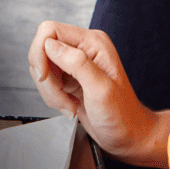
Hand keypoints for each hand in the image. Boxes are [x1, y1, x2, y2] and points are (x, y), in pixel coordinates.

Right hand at [28, 22, 168, 167]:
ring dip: (50, 90)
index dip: (40, 52)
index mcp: (93, 42)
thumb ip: (77, 63)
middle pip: (43, 49)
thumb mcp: (101, 90)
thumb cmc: (123, 117)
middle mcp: (83, 48)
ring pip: (43, 66)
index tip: (43, 76)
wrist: (129, 138)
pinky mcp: (69, 77)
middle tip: (60, 97)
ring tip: (68, 105)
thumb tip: (50, 44)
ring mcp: (75, 63)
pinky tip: (69, 106)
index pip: (51, 31)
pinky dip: (52, 96)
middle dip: (46, 77)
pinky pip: (47, 80)